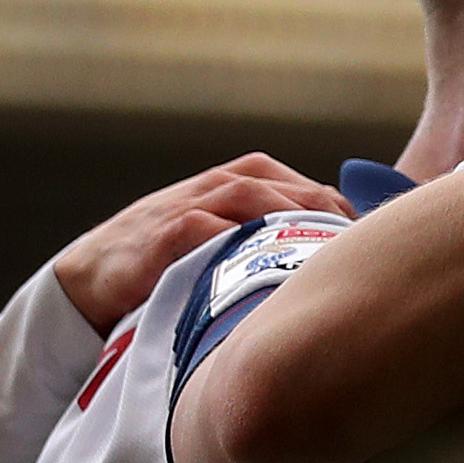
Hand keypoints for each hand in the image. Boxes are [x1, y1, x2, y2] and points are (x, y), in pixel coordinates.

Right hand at [52, 154, 342, 329]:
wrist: (88, 278)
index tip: (375, 241)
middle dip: (327, 212)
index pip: (303, 186)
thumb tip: (336, 267)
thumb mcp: (221, 241)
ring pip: (250, 197)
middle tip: (364, 247)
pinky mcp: (161, 235)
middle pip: (284, 187)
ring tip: (329, 249)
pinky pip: (205, 228)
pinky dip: (238, 240)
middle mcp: (215, 187)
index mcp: (236, 184)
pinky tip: (270, 263)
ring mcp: (186, 206)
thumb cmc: (167, 262)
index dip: (341, 210)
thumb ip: (267, 241)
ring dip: (293, 219)